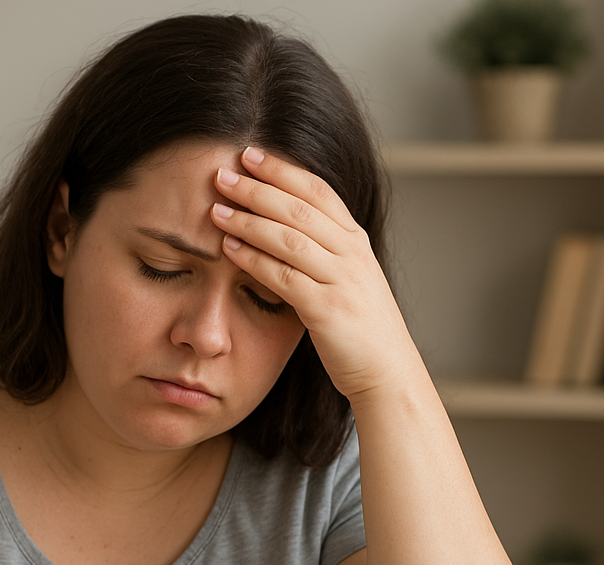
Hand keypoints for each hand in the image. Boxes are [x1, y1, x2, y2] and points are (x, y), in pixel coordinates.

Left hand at [211, 147, 417, 400]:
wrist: (387, 371)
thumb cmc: (360, 330)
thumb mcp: (347, 280)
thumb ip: (323, 254)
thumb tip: (283, 231)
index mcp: (355, 240)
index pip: (317, 190)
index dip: (283, 169)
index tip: (251, 154)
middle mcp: (351, 253)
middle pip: (298, 207)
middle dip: (257, 187)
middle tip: (221, 173)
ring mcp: (341, 279)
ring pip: (289, 237)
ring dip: (248, 220)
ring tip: (217, 210)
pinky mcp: (327, 308)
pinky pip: (284, 276)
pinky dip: (254, 259)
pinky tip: (229, 249)